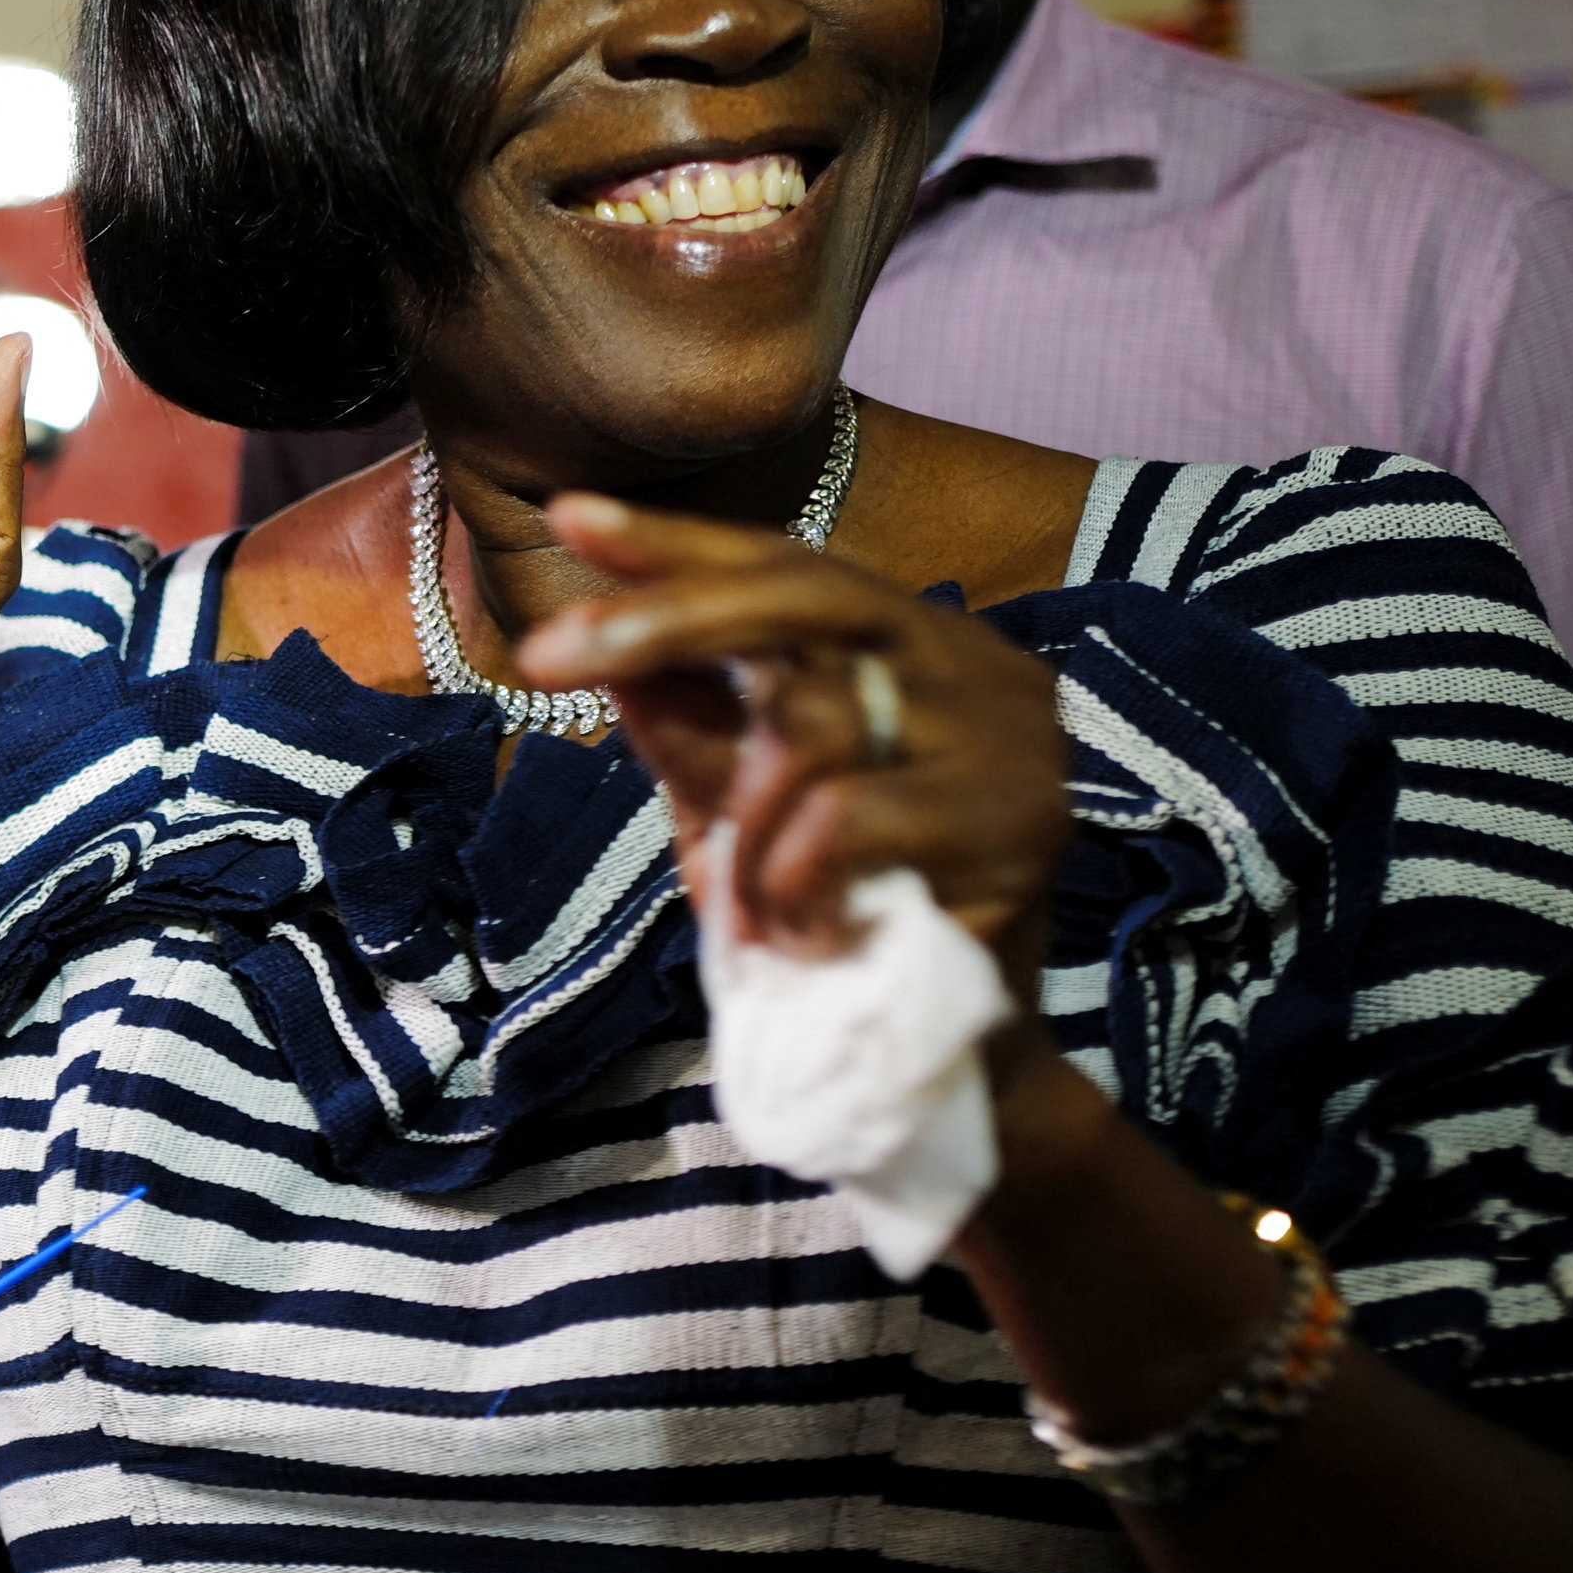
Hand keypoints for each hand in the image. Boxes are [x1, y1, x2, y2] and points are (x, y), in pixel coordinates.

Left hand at [511, 492, 1073, 990]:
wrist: (955, 1056)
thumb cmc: (844, 917)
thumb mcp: (740, 813)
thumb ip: (691, 729)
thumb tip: (608, 645)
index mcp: (913, 643)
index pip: (791, 565)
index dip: (679, 542)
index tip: (568, 516)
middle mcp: (973, 663)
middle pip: (806, 597)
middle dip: (663, 618)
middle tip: (549, 657)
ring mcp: (1009, 738)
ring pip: (811, 721)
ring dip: (739, 826)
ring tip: (745, 908)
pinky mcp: (1023, 822)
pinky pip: (846, 820)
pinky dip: (790, 882)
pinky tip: (804, 936)